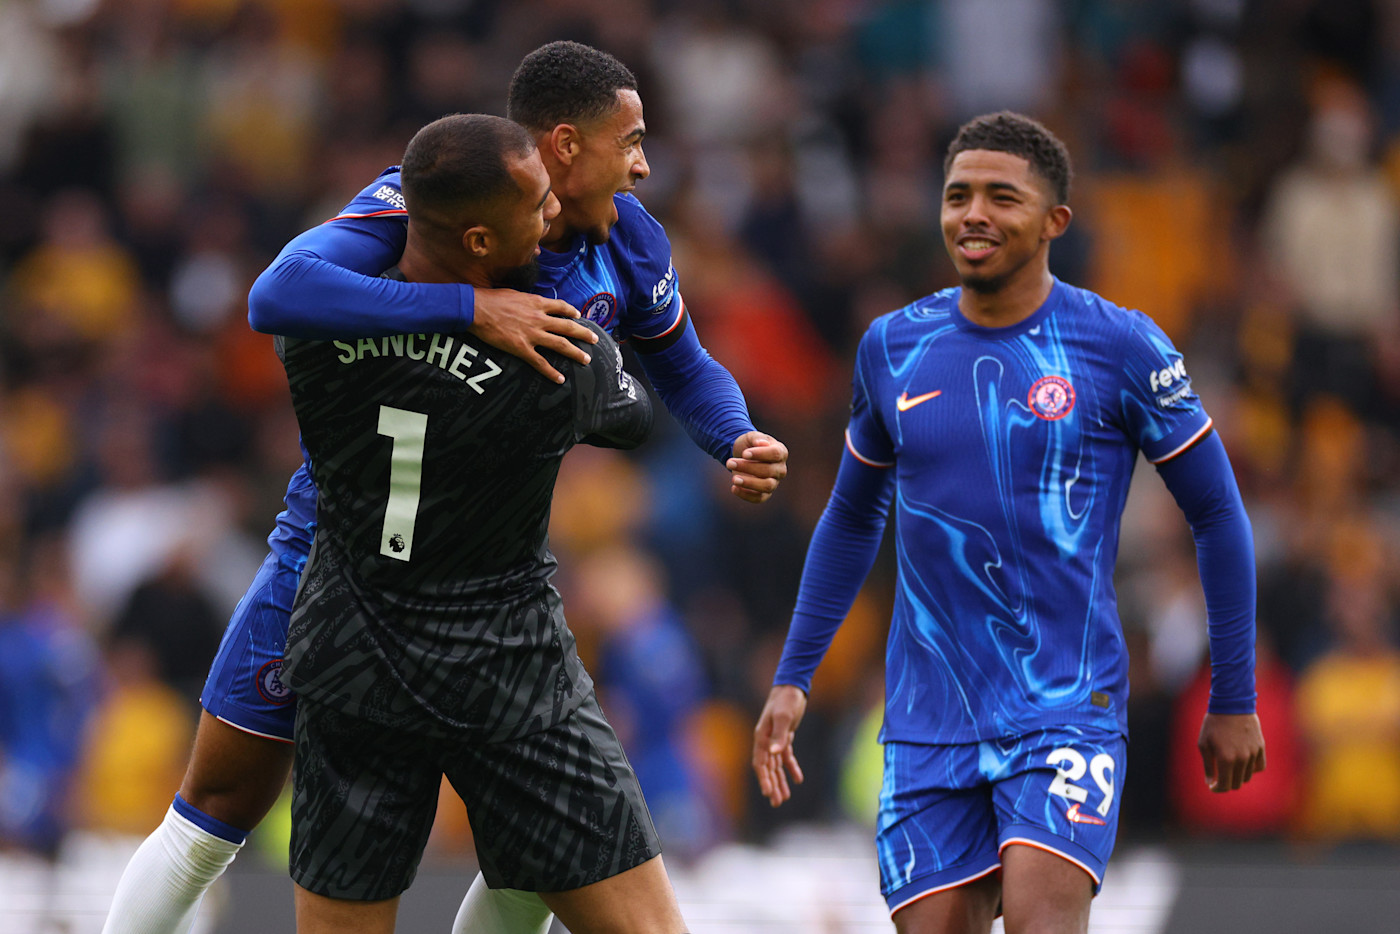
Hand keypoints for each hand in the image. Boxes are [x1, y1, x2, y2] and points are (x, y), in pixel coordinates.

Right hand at [471, 289, 595, 383]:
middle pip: (567, 327)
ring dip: (575, 353)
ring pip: (560, 344)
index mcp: (536, 303)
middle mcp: (539, 318)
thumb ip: (526, 301)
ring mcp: (532, 334)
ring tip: (586, 360)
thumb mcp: (514, 293)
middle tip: (595, 340)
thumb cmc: (491, 299)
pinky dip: (551, 372)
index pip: (560, 306)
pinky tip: (560, 379)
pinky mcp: (522, 348)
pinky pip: (540, 363)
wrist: (476, 309)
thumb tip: (530, 303)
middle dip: (583, 334)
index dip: (571, 311)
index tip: (578, 315)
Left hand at [726, 431, 788, 503]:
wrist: (743, 456)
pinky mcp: (765, 494)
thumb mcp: (751, 437)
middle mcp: (780, 469)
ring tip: (734, 479)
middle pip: (769, 470)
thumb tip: (762, 443)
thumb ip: (757, 438)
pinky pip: (759, 498)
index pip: (775, 454)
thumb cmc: (750, 445)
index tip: (744, 453)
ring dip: (749, 483)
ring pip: (767, 486)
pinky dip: (746, 495)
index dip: (760, 454)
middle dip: (748, 467)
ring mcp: (774, 482)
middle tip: (729, 462)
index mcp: (781, 452)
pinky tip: (734, 488)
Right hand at [752, 685, 806, 806]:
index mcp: (761, 737)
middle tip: (777, 802)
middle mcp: (766, 741)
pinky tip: (798, 779)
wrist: (792, 687)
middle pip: (768, 768)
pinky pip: (786, 757)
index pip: (760, 763)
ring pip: (776, 766)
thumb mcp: (784, 717)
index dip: (764, 779)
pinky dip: (791, 768)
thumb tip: (774, 751)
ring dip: (780, 781)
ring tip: (785, 798)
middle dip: (772, 785)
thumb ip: (780, 735)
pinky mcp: (785, 737)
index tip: (768, 793)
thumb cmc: (786, 701)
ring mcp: (775, 739)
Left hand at [1198, 712, 1265, 792]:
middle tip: (1219, 776)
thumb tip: (1210, 782)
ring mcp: (1253, 754)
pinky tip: (1242, 764)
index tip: (1212, 786)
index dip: (1217, 789)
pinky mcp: (1261, 748)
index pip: (1225, 785)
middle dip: (1226, 783)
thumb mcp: (1204, 743)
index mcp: (1226, 759)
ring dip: (1237, 776)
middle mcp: (1242, 759)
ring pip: (1247, 776)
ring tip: (1228, 766)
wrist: (1231, 704)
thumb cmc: (1213, 724)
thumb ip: (1207, 765)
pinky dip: (1251, 769)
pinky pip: (1259, 767)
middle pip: (1237, 783)